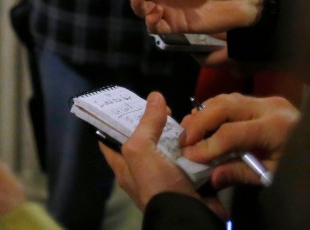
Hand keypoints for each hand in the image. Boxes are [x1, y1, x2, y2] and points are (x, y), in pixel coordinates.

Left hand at [100, 93, 224, 217]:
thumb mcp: (141, 150)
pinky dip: (198, 147)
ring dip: (180, 135)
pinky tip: (202, 133)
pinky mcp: (192, 179)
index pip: (111, 140)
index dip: (114, 121)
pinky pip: (193, 159)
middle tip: (165, 108)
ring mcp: (169, 175)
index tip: (125, 104)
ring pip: (173, 148)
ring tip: (187, 118)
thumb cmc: (156, 185)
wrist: (190, 217)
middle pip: (146, 141)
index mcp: (125, 166)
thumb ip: (146, 124)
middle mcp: (145, 171)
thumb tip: (155, 96)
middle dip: (155, 124)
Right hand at [180, 93, 298, 188]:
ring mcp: (267, 100)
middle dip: (199, 123)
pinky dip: (216, 109)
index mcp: (276, 128)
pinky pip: (233, 99)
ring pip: (226, 98)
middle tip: (183, 139)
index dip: (206, 145)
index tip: (189, 155)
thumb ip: (242, 173)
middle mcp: (269, 107)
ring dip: (204, 113)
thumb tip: (212, 176)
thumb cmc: (299, 167)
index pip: (230, 133)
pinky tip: (207, 122)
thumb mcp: (274, 175)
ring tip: (190, 130)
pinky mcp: (265, 100)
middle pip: (223, 107)